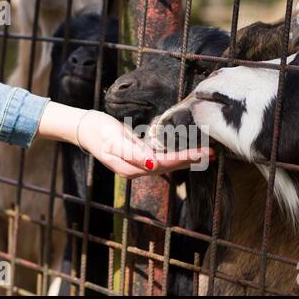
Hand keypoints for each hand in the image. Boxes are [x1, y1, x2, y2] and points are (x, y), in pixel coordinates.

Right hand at [77, 110, 214, 178]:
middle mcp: (137, 170)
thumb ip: (133, 154)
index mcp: (131, 167)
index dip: (183, 159)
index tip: (201, 154)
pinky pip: (162, 159)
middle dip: (190, 161)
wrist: (86, 129)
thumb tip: (153, 166)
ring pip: (167, 164)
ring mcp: (138, 165)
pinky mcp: (139, 157)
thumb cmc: (99, 131)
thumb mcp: (113, 140)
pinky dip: (176, 156)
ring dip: (186, 159)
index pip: (163, 164)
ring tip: (206, 154)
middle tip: (212, 153)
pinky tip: (187, 154)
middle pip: (168, 167)